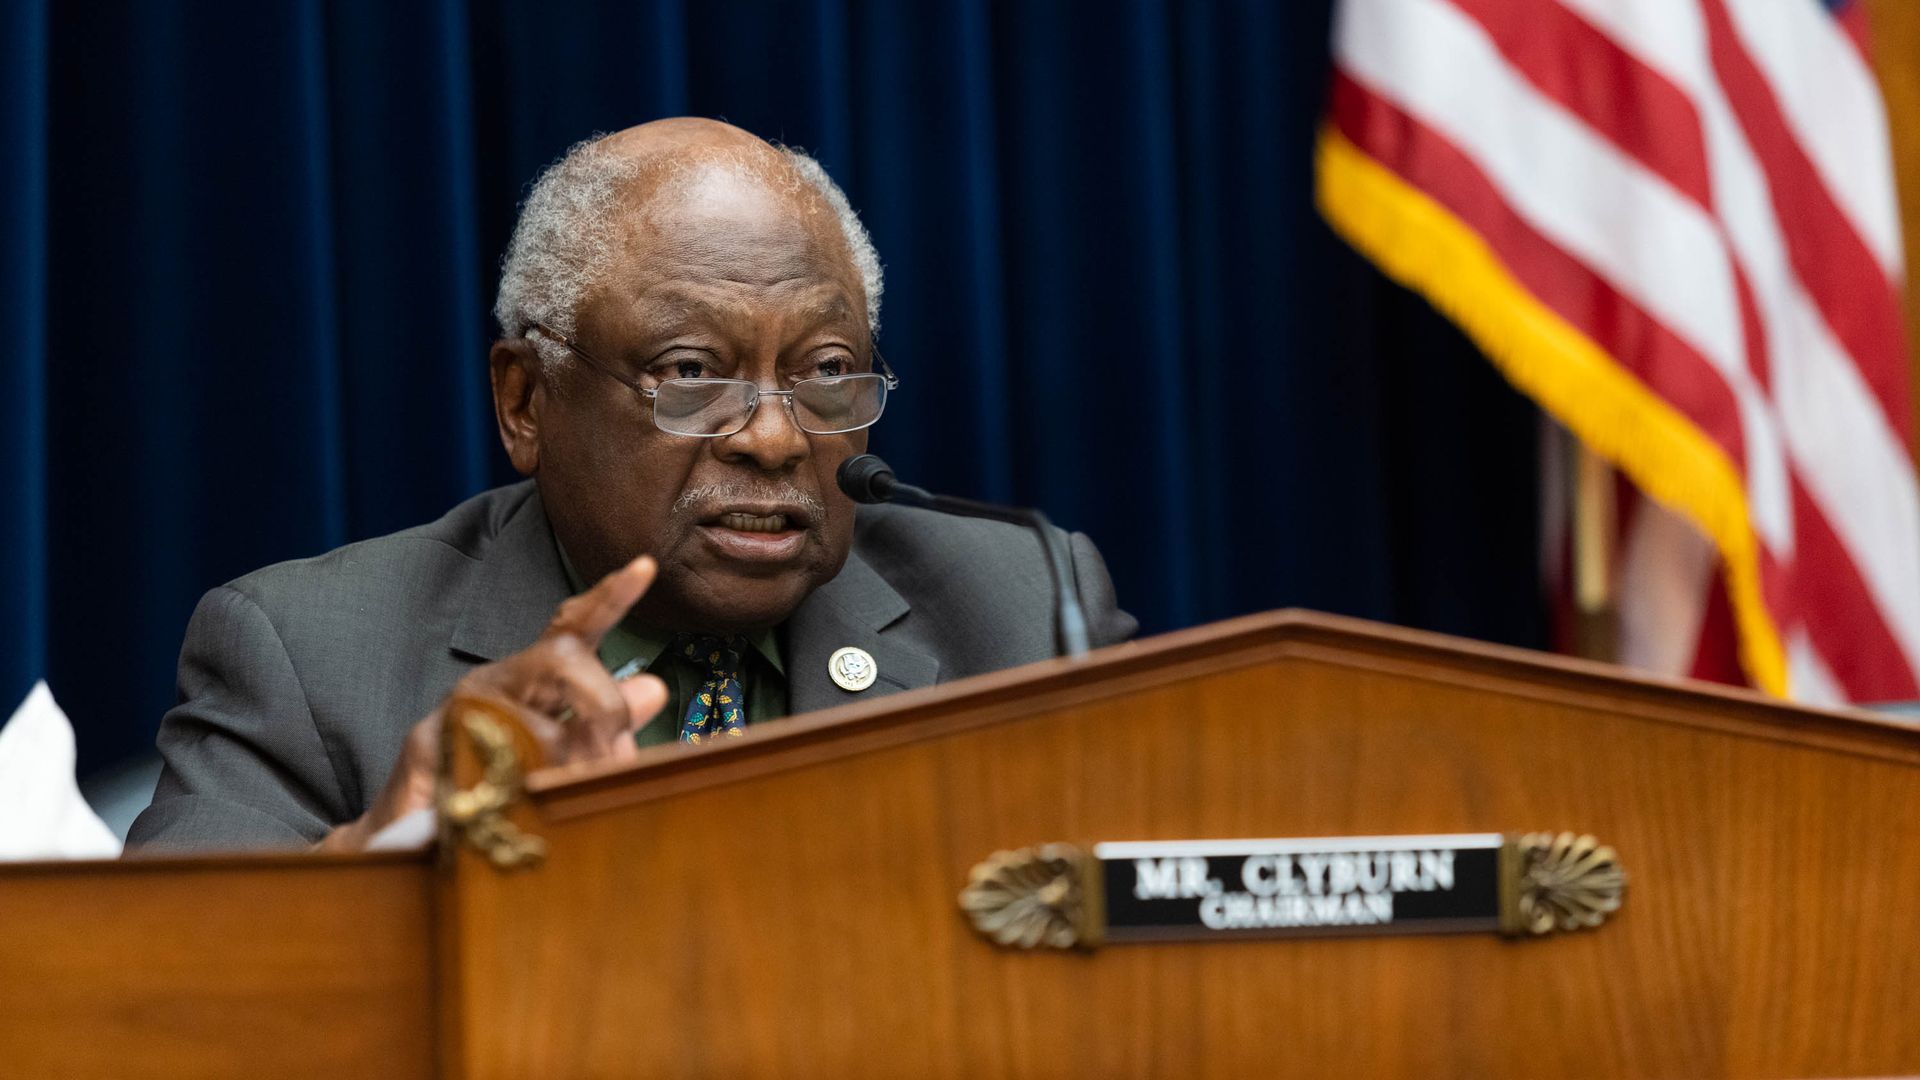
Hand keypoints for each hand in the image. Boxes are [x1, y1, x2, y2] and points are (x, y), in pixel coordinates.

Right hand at [316, 554, 669, 851]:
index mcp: (530, 679)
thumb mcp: (559, 752)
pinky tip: (520, 805)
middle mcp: (494, 681)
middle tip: (611, 758)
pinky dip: (521, 789)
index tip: (644, 566)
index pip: (573, 628)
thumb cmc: (489, 788)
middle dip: (603, 706)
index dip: (609, 598)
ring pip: (535, 718)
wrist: (405, 835)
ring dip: (567, 764)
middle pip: (565, 659)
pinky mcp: (428, 745)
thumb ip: (604, 721)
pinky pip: (493, 760)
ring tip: (567, 796)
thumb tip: (653, 687)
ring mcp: (457, 708)